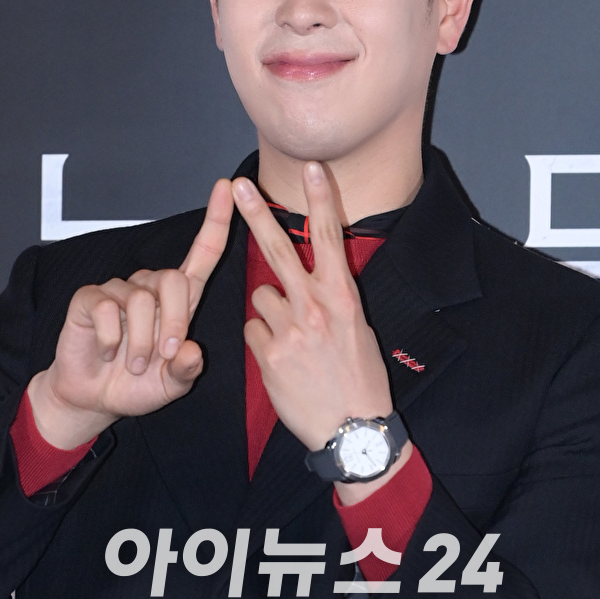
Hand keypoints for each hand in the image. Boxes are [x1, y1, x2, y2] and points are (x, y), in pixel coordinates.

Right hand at [27, 179, 234, 448]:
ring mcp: (118, 290)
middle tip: (164, 356)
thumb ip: (187, 370)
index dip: (216, 221)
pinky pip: (108, 310)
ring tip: (134, 364)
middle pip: (173, 280)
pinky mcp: (90, 298)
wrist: (94, 397)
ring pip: (141, 301)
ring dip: (141, 342)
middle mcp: (150, 288)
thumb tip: (190, 350)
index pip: (202, 254)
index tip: (229, 187)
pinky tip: (107, 353)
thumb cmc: (136, 385)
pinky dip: (112, 340)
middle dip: (175, 322)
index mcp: (178, 301)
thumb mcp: (172, 385)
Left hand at [235, 163, 411, 501]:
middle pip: (278, 250)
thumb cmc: (362, 382)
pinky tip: (281, 362)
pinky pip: (252, 331)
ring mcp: (289, 329)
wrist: (353, 430)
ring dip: (269, 313)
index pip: (331, 238)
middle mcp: (315, 307)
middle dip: (256, 214)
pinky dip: (262, 342)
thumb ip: (334, 301)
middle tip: (238, 186)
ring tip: (291, 342)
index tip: (312, 167)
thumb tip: (315, 282)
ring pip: (260, 298)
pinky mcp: (268, 354)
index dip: (321, 199)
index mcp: (344, 297)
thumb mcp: (360, 331)